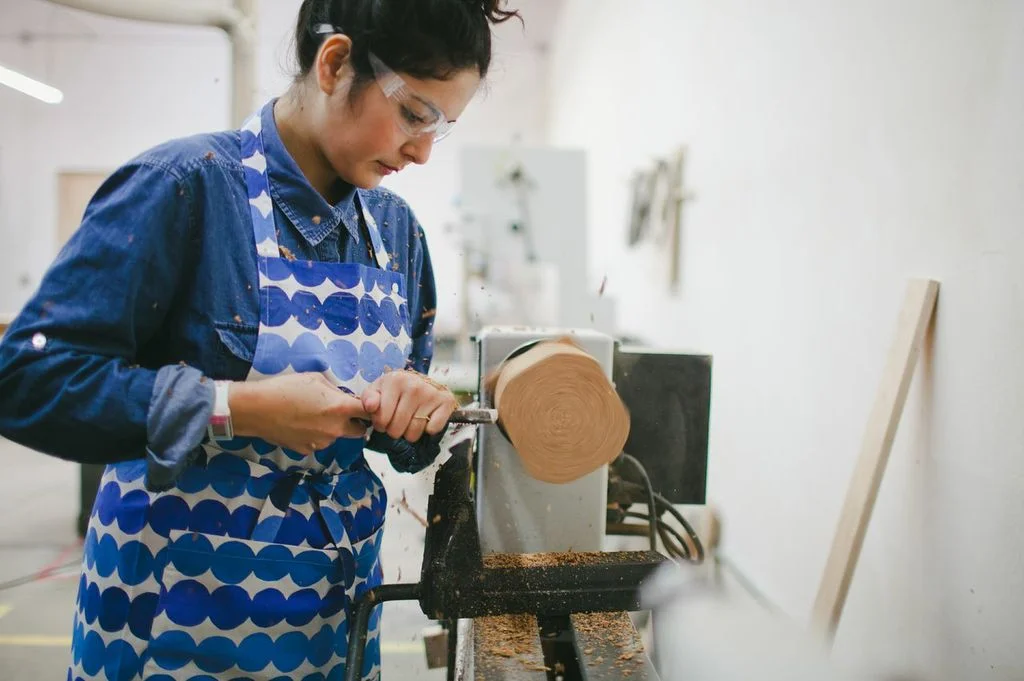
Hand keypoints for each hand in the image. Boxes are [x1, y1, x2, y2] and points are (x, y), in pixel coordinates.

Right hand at [228, 373, 369, 455]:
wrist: (257, 409)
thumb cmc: (285, 388)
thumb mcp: (315, 379)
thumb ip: (335, 391)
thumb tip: (342, 397)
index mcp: (340, 408)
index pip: (370, 412)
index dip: (370, 409)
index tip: (365, 406)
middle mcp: (335, 429)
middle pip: (359, 431)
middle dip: (355, 423)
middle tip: (341, 413)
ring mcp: (321, 442)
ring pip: (336, 436)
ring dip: (331, 428)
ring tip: (310, 415)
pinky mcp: (307, 450)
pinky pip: (318, 442)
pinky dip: (314, 435)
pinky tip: (299, 424)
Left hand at [360, 369, 457, 442]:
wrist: (420, 382)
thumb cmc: (394, 390)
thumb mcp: (376, 390)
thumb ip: (367, 398)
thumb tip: (371, 406)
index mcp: (395, 381)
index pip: (381, 419)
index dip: (380, 424)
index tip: (383, 419)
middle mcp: (415, 386)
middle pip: (397, 429)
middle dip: (394, 430)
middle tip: (397, 422)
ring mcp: (432, 394)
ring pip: (414, 433)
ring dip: (409, 434)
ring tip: (409, 422)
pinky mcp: (446, 402)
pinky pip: (433, 429)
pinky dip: (428, 430)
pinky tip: (425, 419)